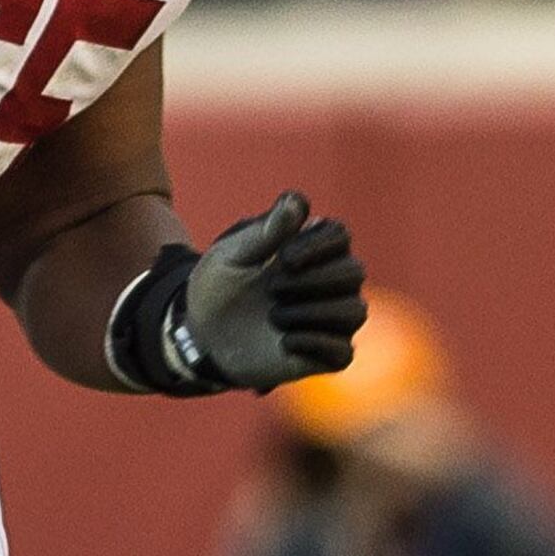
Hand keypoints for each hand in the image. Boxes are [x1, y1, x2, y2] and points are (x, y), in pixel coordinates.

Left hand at [181, 192, 364, 388]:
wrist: (199, 333)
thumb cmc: (217, 286)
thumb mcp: (231, 255)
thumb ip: (265, 231)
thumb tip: (297, 201)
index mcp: (309, 249)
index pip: (339, 235)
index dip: (318, 245)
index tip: (283, 257)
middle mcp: (328, 282)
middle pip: (354, 272)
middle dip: (314, 279)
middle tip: (272, 287)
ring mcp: (329, 319)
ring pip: (354, 311)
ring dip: (314, 312)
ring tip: (274, 315)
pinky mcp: (323, 354)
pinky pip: (343, 351)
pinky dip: (317, 343)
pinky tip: (284, 341)